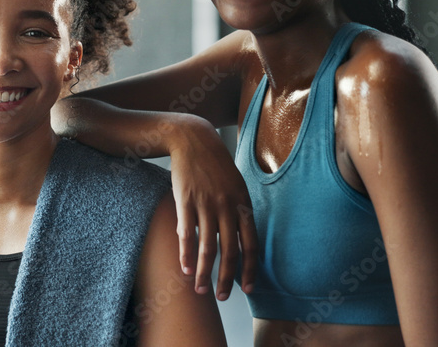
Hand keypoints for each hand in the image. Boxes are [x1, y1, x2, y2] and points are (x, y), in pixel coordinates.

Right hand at [167, 117, 256, 300]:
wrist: (193, 139)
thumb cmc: (214, 164)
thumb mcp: (234, 185)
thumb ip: (237, 210)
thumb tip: (239, 235)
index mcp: (243, 204)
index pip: (252, 244)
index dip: (250, 269)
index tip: (249, 288)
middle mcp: (227, 207)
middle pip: (230, 251)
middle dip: (227, 279)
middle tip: (223, 297)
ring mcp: (206, 205)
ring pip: (208, 247)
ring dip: (205, 273)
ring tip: (201, 290)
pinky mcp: (186, 202)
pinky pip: (187, 234)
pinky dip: (186, 254)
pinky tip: (185, 269)